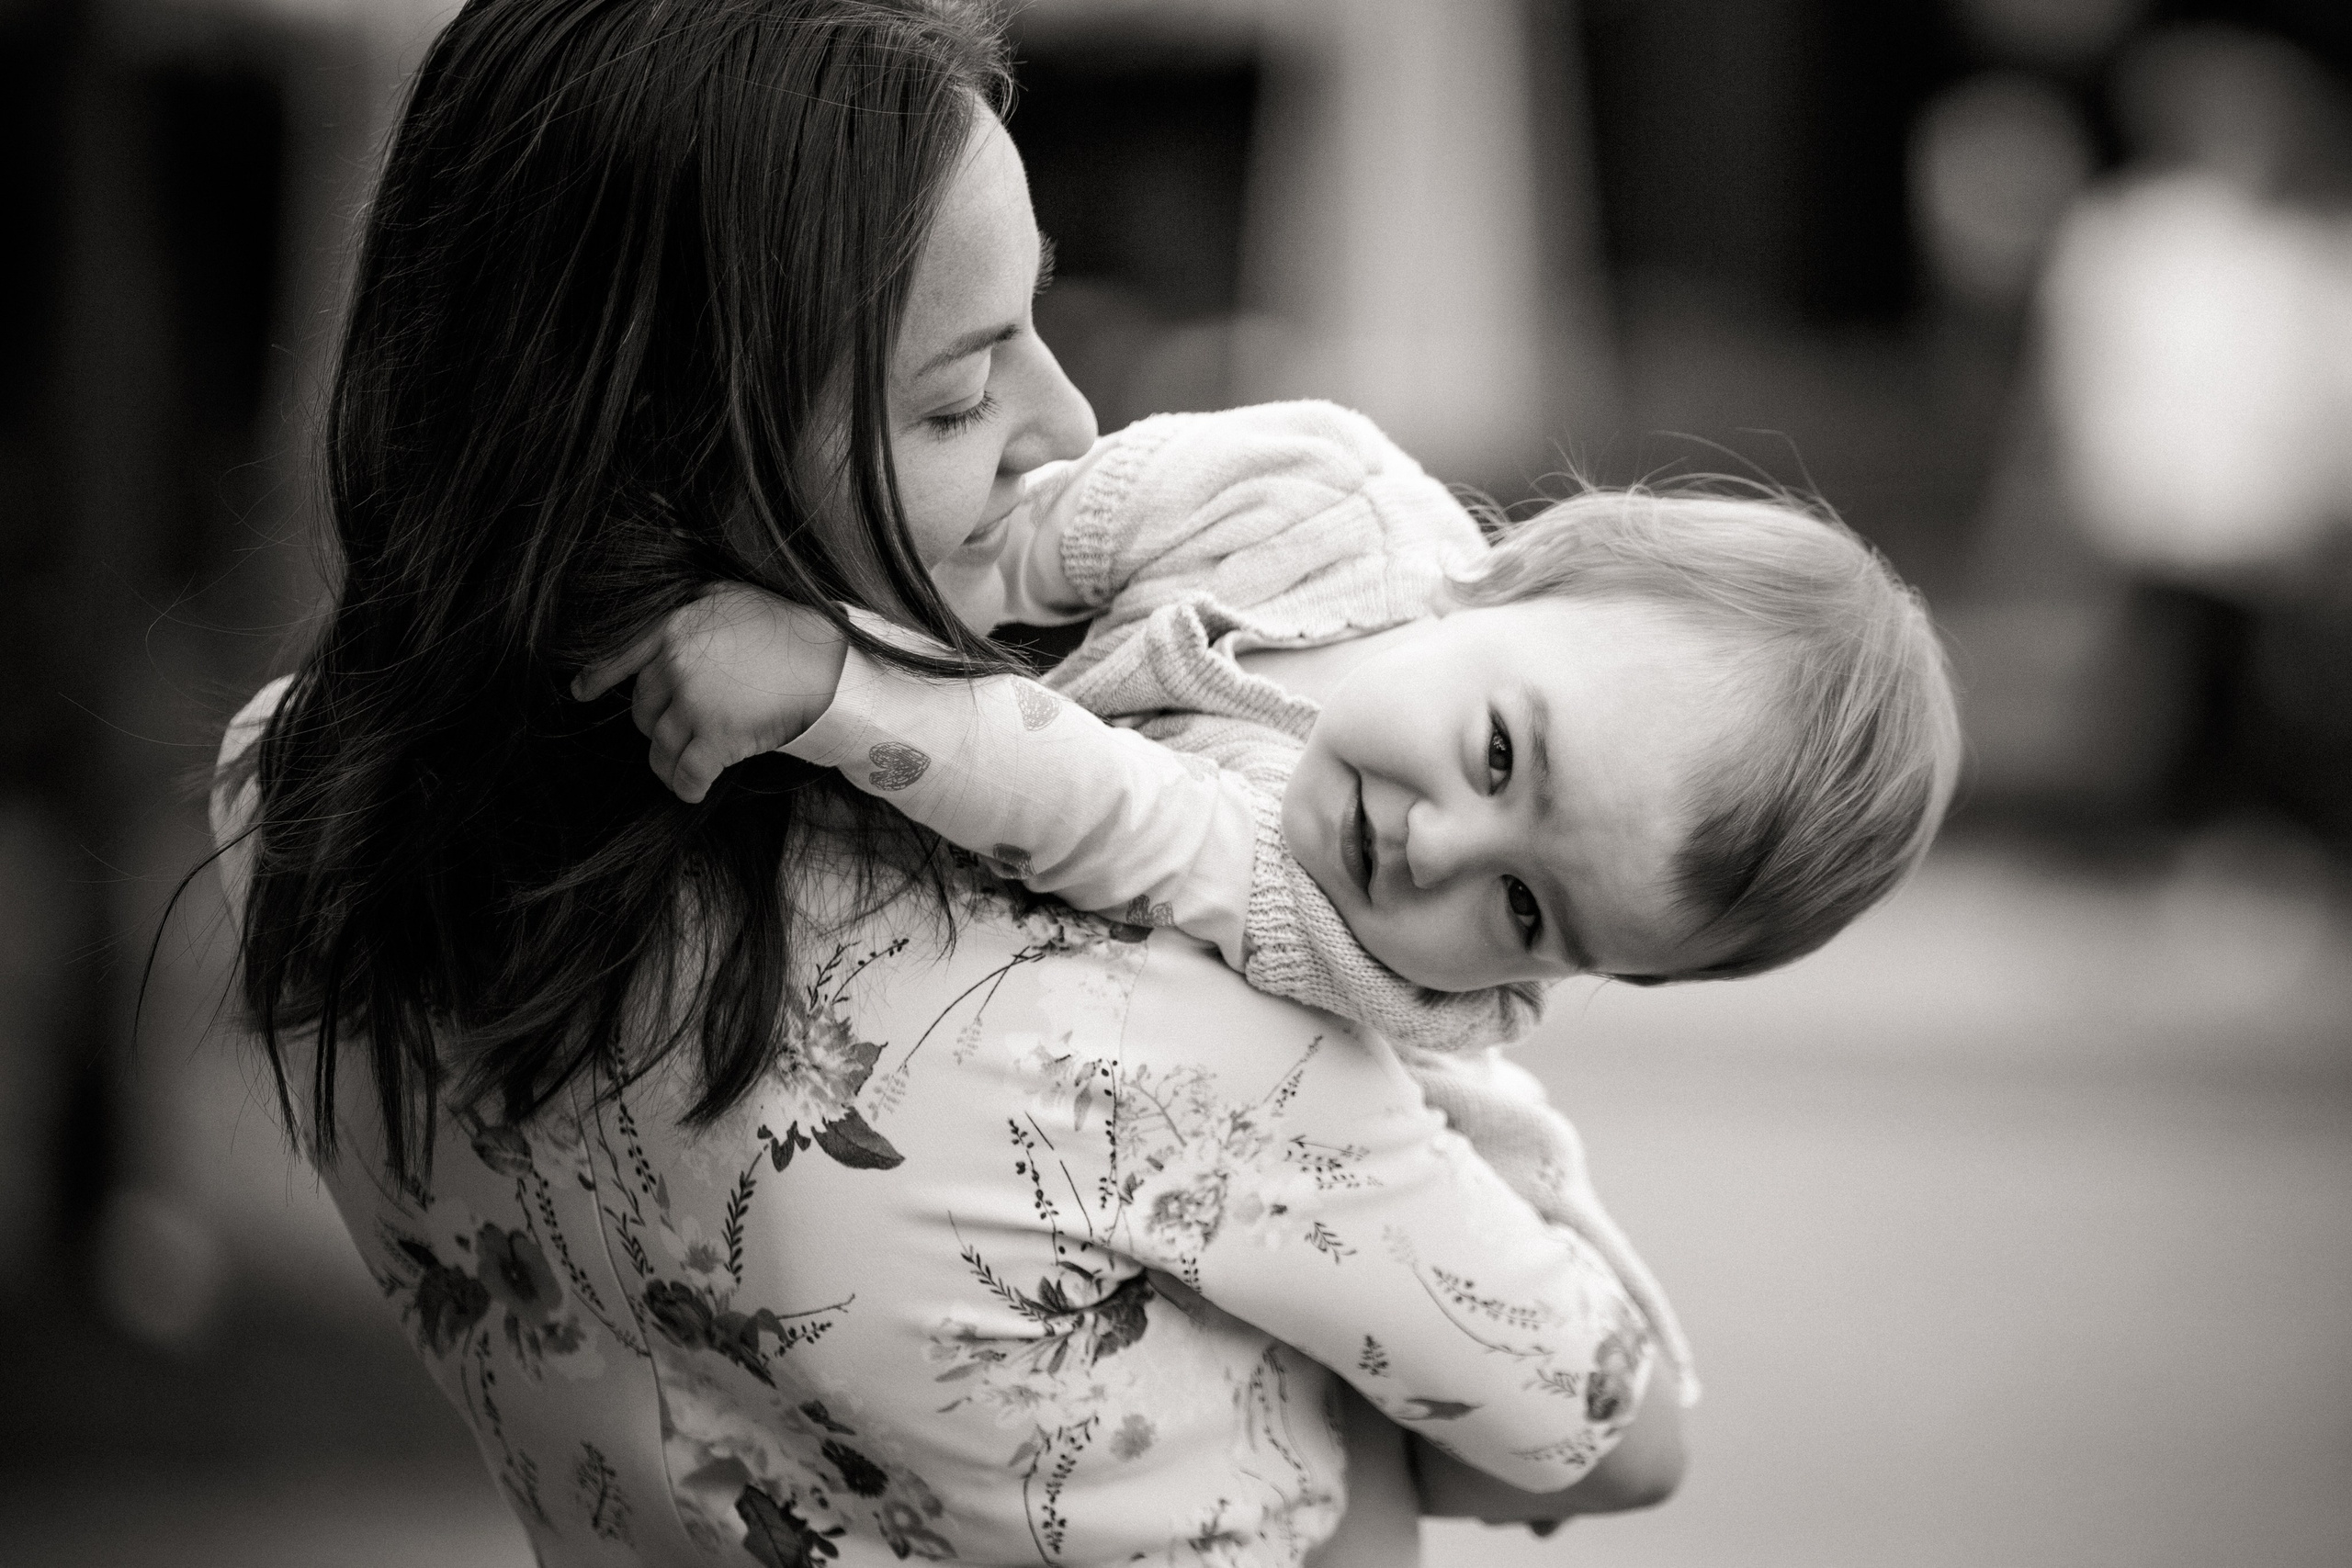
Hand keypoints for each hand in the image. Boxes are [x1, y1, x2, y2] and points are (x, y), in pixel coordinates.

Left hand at [573, 585, 848, 802]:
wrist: (828, 663)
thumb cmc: (785, 628)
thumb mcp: (730, 595)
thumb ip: (692, 601)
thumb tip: (667, 590)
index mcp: (674, 627)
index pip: (619, 656)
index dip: (597, 678)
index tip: (581, 692)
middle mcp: (676, 665)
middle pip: (644, 710)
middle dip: (656, 724)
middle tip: (679, 729)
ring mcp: (696, 703)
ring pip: (661, 746)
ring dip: (668, 763)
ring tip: (680, 770)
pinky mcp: (718, 737)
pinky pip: (687, 772)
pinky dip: (685, 786)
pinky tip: (691, 790)